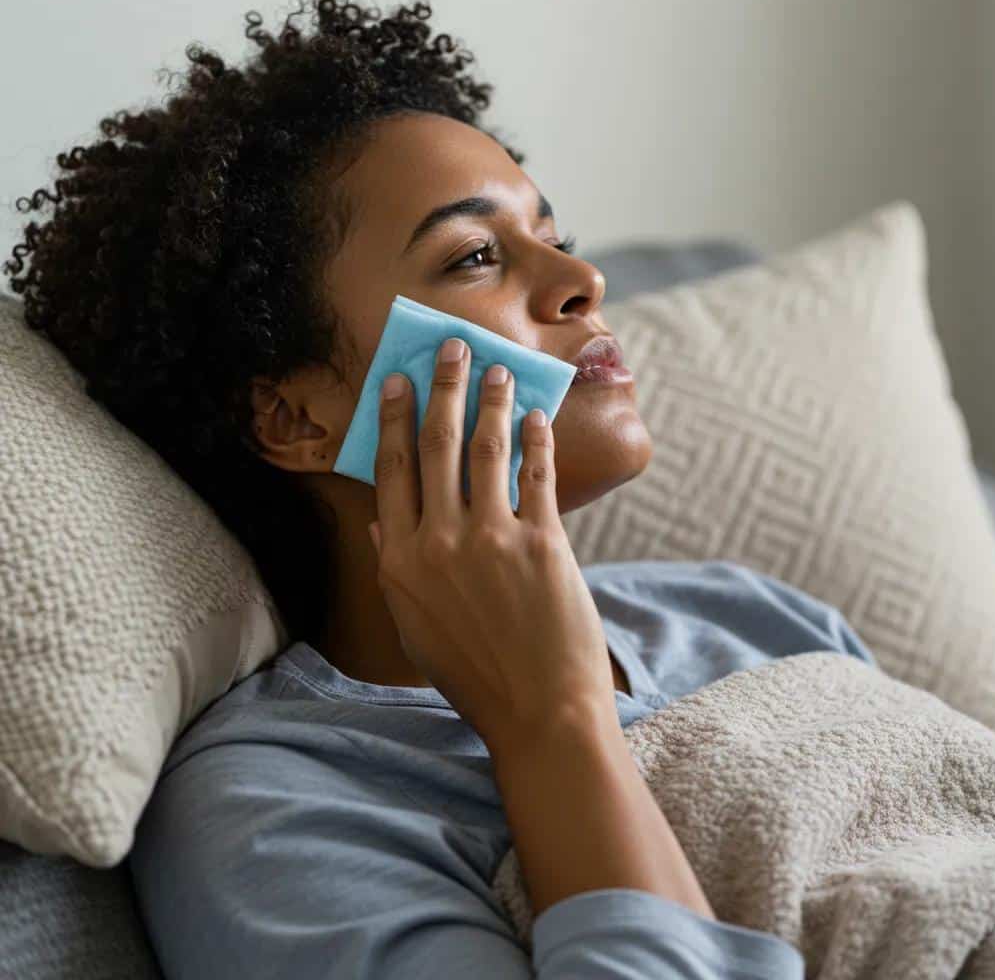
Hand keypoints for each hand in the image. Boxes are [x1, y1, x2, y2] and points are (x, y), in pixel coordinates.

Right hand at [368, 336, 616, 752]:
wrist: (538, 712)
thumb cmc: (473, 674)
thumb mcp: (416, 627)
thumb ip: (396, 568)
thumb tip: (384, 518)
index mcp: (402, 561)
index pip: (393, 471)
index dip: (396, 419)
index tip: (397, 381)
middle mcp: (440, 542)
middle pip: (437, 446)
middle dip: (444, 389)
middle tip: (453, 349)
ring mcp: (493, 540)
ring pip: (486, 450)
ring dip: (491, 402)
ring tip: (498, 370)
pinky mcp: (543, 544)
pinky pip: (538, 477)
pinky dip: (537, 442)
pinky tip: (536, 418)